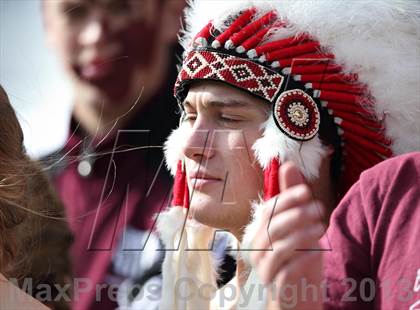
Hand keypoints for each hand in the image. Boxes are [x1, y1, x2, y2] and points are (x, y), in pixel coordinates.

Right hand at [251, 162, 324, 308]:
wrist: (297, 297)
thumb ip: (290, 197)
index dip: (287, 198)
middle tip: (319, 208)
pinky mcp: (277, 287)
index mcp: (259, 231)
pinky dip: (302, 258)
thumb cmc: (296, 258)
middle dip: (296, 214)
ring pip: (278, 246)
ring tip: (320, 228)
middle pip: (272, 226)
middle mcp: (256, 248)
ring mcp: (264, 269)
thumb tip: (288, 164)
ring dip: (301, 234)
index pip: (268, 209)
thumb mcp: (297, 225)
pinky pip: (286, 270)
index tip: (307, 191)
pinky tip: (316, 251)